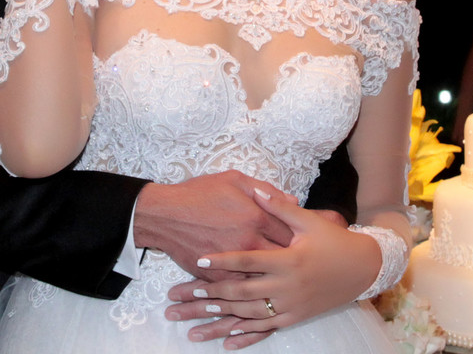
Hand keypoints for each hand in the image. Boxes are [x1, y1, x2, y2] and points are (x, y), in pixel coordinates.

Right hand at [134, 171, 295, 281]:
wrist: (164, 215)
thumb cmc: (200, 193)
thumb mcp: (236, 181)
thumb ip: (267, 191)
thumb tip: (292, 201)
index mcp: (257, 218)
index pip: (291, 234)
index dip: (302, 239)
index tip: (307, 243)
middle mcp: (249, 243)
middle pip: (283, 259)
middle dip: (294, 262)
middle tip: (303, 265)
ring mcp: (233, 262)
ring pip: (264, 278)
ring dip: (276, 279)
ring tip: (287, 281)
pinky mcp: (217, 276)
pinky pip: (240, 288)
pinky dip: (252, 290)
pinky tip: (261, 291)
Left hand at [166, 187, 380, 348]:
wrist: (362, 268)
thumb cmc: (334, 241)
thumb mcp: (308, 221)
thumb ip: (279, 208)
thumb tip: (256, 190)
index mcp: (288, 260)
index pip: (247, 260)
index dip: (222, 260)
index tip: (198, 259)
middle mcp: (286, 286)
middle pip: (239, 292)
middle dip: (207, 295)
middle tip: (181, 295)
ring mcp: (290, 305)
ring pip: (247, 315)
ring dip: (217, 319)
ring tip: (191, 321)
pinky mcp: (294, 318)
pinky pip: (264, 329)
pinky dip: (244, 335)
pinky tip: (224, 340)